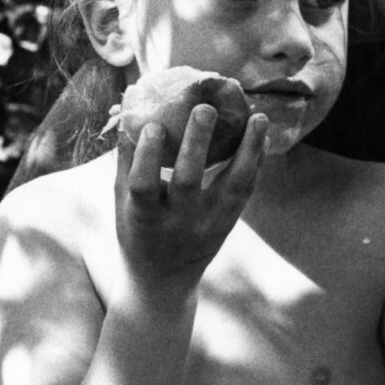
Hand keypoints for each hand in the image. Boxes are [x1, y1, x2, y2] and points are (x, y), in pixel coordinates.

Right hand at [115, 105, 268, 291]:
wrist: (164, 278)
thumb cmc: (138, 228)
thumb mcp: (122, 201)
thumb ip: (127, 158)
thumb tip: (130, 105)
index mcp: (143, 218)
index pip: (143, 186)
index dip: (147, 156)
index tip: (154, 125)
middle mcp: (178, 222)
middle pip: (188, 182)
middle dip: (197, 144)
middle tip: (205, 109)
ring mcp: (209, 223)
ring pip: (232, 186)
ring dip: (248, 149)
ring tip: (258, 117)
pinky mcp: (230, 221)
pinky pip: (246, 188)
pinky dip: (256, 160)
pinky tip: (261, 134)